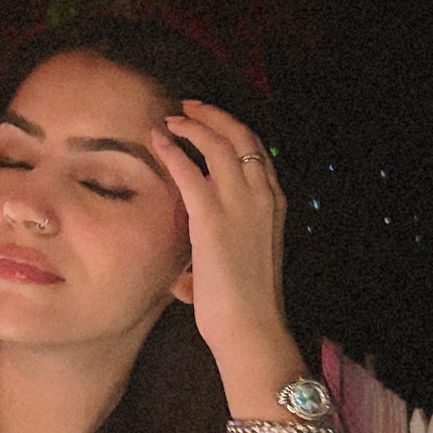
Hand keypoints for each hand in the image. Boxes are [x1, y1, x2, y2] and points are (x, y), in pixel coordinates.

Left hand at [150, 98, 294, 373]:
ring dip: (193, 125)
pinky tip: (158, 140)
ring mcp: (240, 205)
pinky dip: (173, 149)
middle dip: (214, 115)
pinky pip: (191, 171)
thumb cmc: (244, 305)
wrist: (251, 326)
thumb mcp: (240, 262)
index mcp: (274, 204)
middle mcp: (262, 196)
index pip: (257, 151)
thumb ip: (221, 246)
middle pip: (241, 136)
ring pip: (219, 144)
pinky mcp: (213, 219)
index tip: (209, 120)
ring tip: (171, 118)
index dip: (233, 129)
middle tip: (189, 106)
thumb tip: (190, 263)